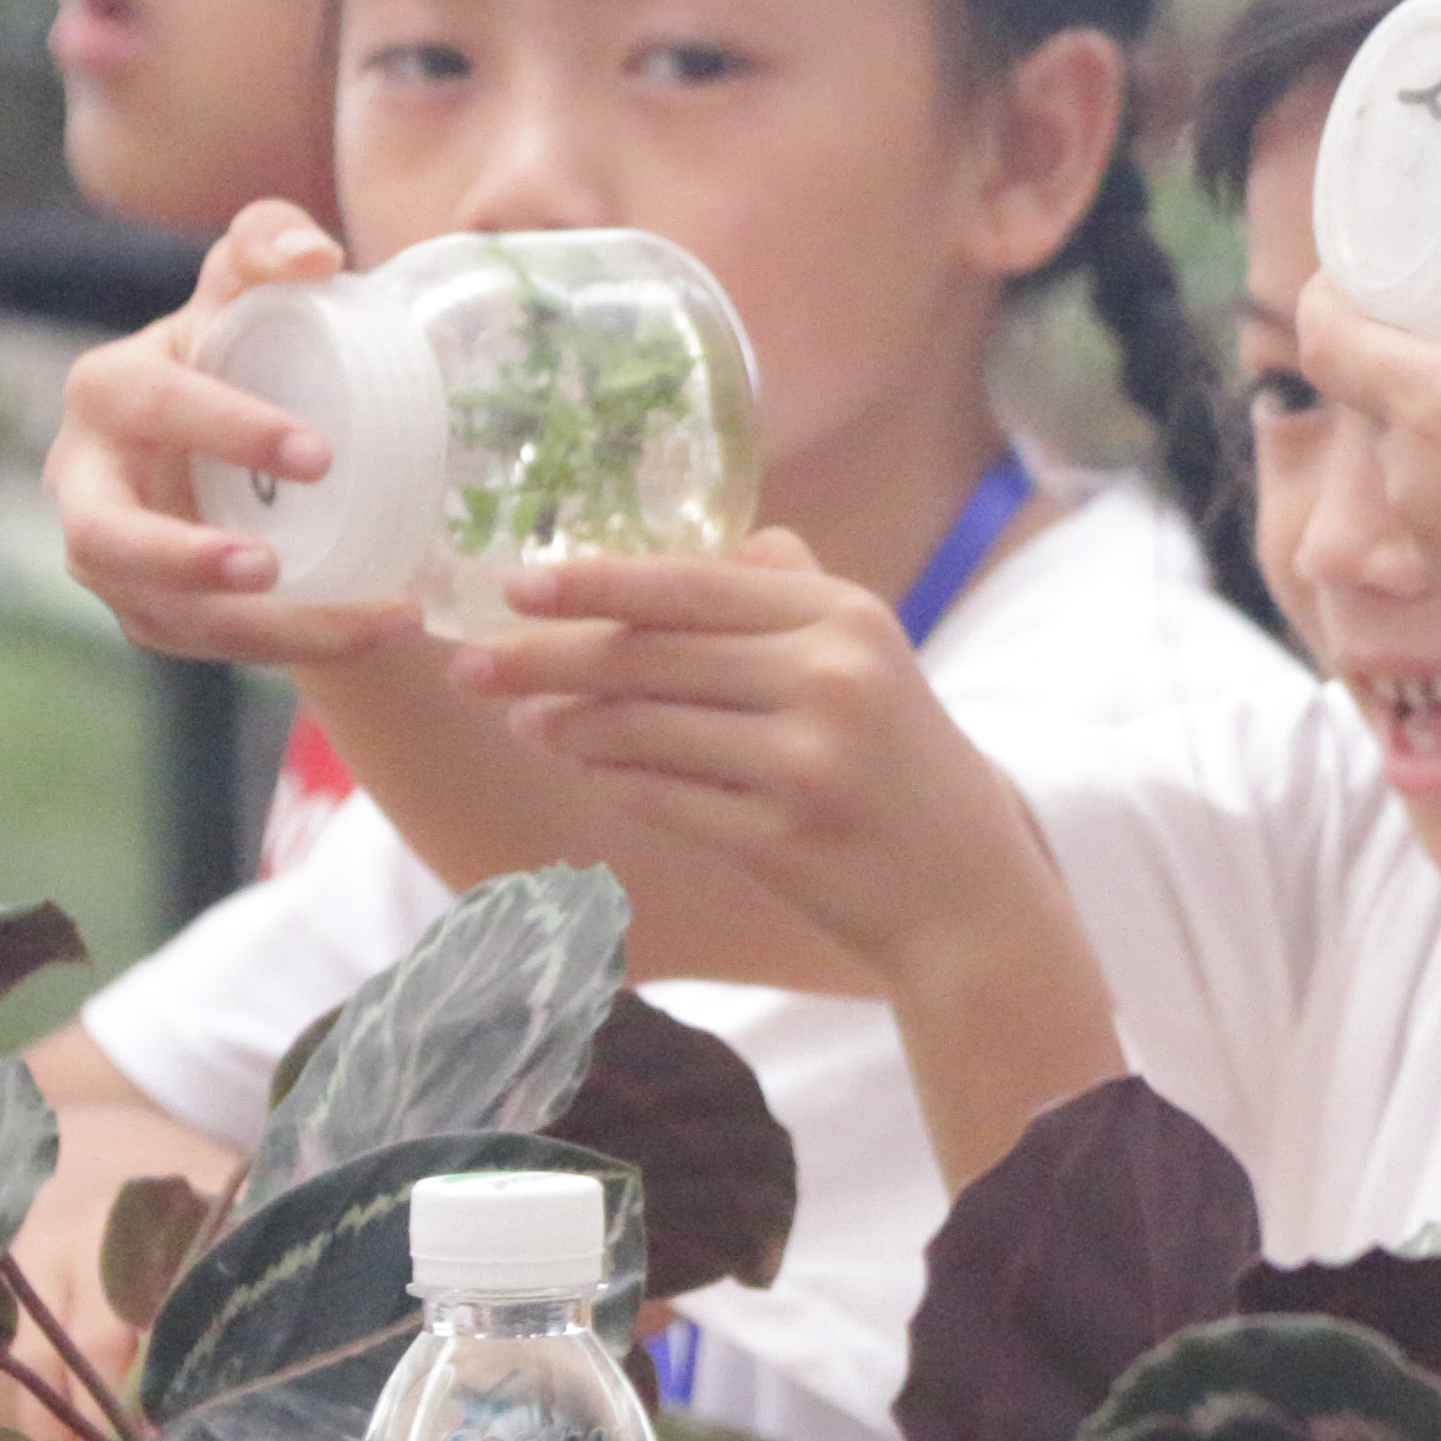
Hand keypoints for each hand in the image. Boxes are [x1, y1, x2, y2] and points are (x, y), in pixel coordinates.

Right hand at [45, 203, 423, 666]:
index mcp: (108, 390)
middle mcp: (87, 482)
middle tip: (269, 566)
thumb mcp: (248, 285)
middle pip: (106, 536)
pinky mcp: (150, 613)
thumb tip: (315, 257)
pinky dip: (294, 646)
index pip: (152, 404)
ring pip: (163, 612)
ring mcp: (111, 558)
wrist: (239, 427)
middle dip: (181, 555)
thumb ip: (268, 241)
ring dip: (261, 628)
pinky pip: (210, 645)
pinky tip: (378, 629)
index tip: (320, 455)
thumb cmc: (242, 342)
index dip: (225, 427)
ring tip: (368, 622)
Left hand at [449, 534, 1052, 985]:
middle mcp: (830, 677)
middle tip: (471, 661)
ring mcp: (807, 760)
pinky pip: (662, 797)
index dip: (595, 583)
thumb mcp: (878, 664)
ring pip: (644, 727)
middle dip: (546, 656)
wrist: (968, 897)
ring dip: (567, 724)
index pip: (693, 585)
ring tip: (523, 719)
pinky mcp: (784, 838)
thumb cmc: (907, 774)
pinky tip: (581, 768)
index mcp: (847, 617)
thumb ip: (802, 598)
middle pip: (653, 654)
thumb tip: (737, 543)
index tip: (517, 584)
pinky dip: (611, 781)